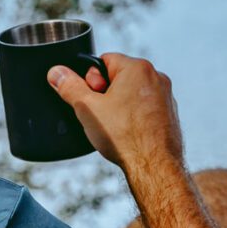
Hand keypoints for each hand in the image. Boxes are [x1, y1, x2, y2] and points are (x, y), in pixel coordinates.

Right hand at [47, 51, 184, 173]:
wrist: (153, 166)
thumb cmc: (125, 137)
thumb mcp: (87, 108)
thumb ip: (70, 86)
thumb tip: (57, 73)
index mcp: (137, 68)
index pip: (103, 60)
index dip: (91, 80)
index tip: (93, 99)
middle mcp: (156, 77)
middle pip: (118, 76)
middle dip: (105, 93)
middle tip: (102, 114)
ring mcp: (165, 96)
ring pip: (131, 92)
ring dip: (119, 105)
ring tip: (115, 126)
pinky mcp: (169, 113)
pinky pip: (144, 107)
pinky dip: (134, 116)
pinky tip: (128, 132)